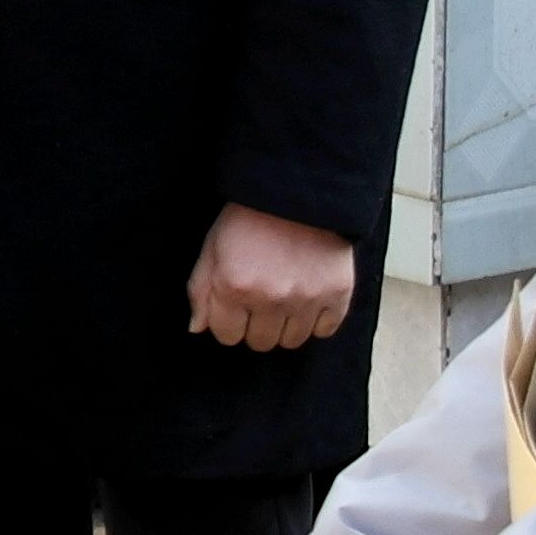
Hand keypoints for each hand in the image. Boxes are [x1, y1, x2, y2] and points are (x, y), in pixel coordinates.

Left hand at [188, 201, 357, 351]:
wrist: (296, 192)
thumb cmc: (248, 218)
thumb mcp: (212, 248)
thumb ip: (201, 291)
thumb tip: (197, 328)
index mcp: (235, 287)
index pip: (227, 336)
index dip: (229, 322)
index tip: (236, 306)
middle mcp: (271, 299)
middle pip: (260, 343)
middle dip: (256, 325)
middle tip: (262, 299)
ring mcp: (307, 299)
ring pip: (292, 341)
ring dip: (286, 325)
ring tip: (285, 297)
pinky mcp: (338, 294)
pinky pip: (326, 330)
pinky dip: (317, 320)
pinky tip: (309, 299)